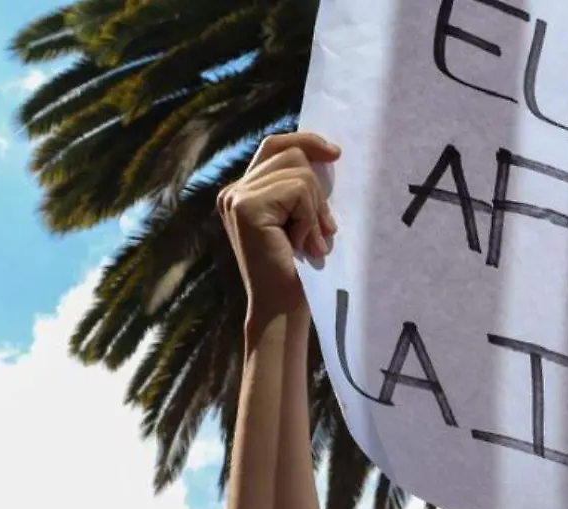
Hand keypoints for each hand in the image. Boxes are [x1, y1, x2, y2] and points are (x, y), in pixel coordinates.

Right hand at [217, 131, 341, 322]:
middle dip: (316, 192)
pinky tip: (303, 245)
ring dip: (314, 210)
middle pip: (291, 154)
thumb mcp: (300, 220)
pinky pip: (298, 190)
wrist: (282, 308)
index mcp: (242, 192)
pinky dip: (310, 218)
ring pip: (298, 172)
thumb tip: (327, 153)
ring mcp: (235, 196)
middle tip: (321, 230)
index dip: (305, 141)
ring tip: (310, 242)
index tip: (335, 153)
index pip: (275, 146)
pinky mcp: (246, 206)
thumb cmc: (298, 270)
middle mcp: (232, 190)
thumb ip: (299, 189)